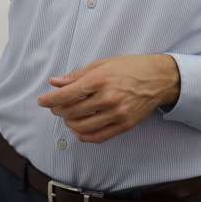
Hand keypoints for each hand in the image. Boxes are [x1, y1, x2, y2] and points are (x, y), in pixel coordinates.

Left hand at [36, 54, 180, 143]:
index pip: (67, 95)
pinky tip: (78, 130)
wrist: (158, 78)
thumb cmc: (129, 68)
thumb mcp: (101, 65)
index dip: (50, 100)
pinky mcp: (125, 125)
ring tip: (67, 116)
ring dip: (69, 123)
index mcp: (100, 80)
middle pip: (72, 111)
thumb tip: (55, 83)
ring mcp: (117, 113)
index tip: (42, 101)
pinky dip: (84, 136)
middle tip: (55, 107)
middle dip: (58, 110)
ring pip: (82, 126)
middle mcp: (108, 98)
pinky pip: (99, 137)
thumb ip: (76, 76)